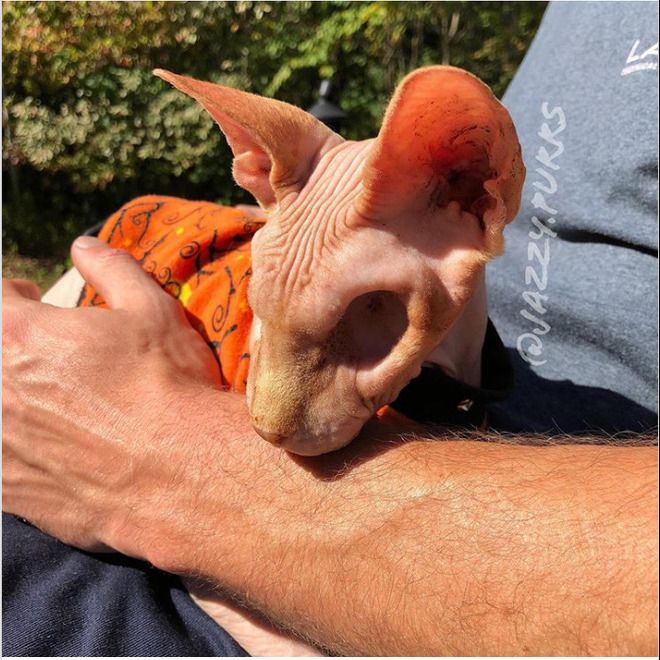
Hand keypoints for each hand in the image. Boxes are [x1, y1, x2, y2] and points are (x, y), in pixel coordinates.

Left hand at [2, 237, 220, 553]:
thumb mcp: (152, 310)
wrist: (179, 470)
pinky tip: (51, 443)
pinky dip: (16, 445)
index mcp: (19, 333)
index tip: (31, 300)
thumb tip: (84, 244)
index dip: (13, 295)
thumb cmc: (167, 384)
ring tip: (50, 399)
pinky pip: (1, 458)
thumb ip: (112, 269)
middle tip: (41, 348)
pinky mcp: (8, 490)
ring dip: (14, 395)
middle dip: (11, 344)